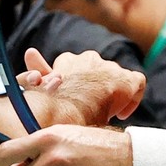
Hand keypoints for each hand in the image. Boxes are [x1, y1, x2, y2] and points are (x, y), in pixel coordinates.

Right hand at [21, 49, 145, 127]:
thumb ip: (38, 72)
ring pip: (114, 77)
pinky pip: (136, 83)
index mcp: (68, 61)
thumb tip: (30, 52)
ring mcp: (109, 68)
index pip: (73, 65)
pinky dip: (132, 97)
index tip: (79, 97)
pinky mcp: (126, 79)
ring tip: (105, 112)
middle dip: (94, 87)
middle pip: (95, 72)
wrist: (72, 109)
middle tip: (92, 106)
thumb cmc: (52, 103)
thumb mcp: (43, 88)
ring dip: (110, 92)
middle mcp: (89, 58)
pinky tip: (121, 113)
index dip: (76, 80)